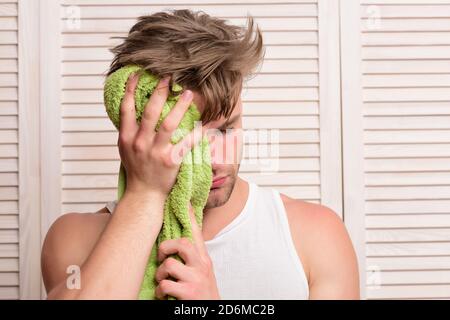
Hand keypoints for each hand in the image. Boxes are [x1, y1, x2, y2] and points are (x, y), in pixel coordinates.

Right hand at [118, 73, 203, 197]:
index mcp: (126, 137)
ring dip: (179, 106)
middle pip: (150, 111)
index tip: (138, 74)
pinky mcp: (170, 160)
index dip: (131, 89)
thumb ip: (128, 129)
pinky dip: (196, 133)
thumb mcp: (124, 149)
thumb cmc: (136, 170)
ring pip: (169, 123)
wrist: (143, 194)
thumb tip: (130, 107)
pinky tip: (204, 123)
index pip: (126, 108)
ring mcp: (155, 151)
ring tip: (188, 93)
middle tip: (169, 77)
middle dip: (160, 92)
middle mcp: (139, 142)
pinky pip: (186, 142)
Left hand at [155, 203, 220, 299]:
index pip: (196, 233)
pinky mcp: (189, 293)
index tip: (184, 201)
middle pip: (183, 243)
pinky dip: (160, 291)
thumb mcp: (200, 272)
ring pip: (169, 264)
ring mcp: (196, 279)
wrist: (211, 312)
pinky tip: (164, 295)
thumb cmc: (201, 293)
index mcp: (204, 259)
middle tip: (162, 256)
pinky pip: (165, 285)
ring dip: (160, 274)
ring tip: (163, 282)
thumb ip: (191, 258)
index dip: (189, 216)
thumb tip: (175, 244)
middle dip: (166, 247)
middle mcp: (202, 265)